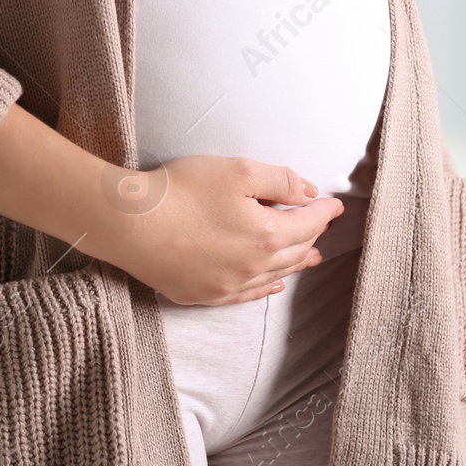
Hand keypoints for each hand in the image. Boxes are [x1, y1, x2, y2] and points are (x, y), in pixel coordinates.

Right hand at [99, 155, 343, 304]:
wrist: (129, 224)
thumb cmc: (182, 191)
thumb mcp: (238, 171)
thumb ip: (281, 181)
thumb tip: (309, 193)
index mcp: (267, 236)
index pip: (308, 224)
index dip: (324, 212)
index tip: (336, 204)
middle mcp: (253, 267)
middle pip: (294, 252)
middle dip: (313, 237)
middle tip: (323, 226)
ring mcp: (227, 286)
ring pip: (274, 276)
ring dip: (296, 264)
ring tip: (312, 257)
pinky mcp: (202, 294)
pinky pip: (246, 294)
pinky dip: (265, 287)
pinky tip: (274, 284)